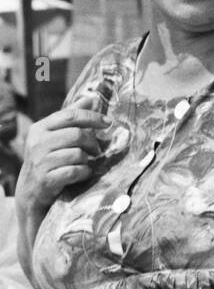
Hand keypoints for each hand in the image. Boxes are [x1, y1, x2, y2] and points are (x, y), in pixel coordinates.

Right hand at [14, 96, 109, 213]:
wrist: (30, 190)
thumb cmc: (48, 158)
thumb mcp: (54, 136)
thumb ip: (71, 118)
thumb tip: (90, 98)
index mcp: (40, 128)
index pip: (70, 115)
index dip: (92, 117)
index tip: (108, 123)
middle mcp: (37, 143)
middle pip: (77, 134)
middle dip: (92, 142)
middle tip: (96, 150)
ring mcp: (41, 162)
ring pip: (78, 154)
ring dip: (88, 159)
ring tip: (85, 162)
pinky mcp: (47, 179)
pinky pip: (75, 171)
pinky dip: (84, 172)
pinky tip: (82, 173)